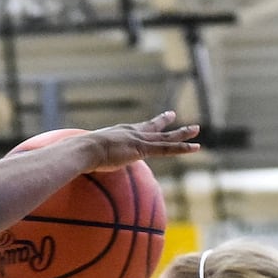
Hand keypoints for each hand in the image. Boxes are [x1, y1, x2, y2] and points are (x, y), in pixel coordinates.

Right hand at [79, 111, 199, 170]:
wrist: (84, 150)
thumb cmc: (82, 153)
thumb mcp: (89, 154)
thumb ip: (92, 157)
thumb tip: (81, 162)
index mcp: (119, 133)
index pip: (135, 128)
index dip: (143, 125)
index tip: (146, 120)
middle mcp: (131, 132)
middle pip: (151, 127)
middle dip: (164, 121)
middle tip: (172, 114)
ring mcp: (138, 140)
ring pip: (165, 137)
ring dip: (182, 134)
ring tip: (196, 129)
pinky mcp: (143, 149)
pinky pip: (167, 149)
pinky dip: (182, 148)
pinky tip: (195, 147)